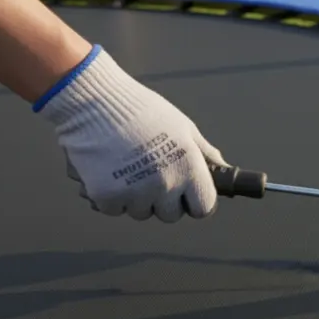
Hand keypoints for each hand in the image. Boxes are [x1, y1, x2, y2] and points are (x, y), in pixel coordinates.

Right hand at [34, 46, 224, 221]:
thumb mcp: (182, 127)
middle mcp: (165, 186)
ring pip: (140, 213)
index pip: (203, 208)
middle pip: (170, 215)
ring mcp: (135, 194)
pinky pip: (113, 209)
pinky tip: (108, 170)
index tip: (186, 195)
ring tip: (127, 166)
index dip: (194, 201)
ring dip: (135, 198)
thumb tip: (222, 167)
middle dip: (162, 201)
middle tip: (150, 175)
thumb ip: (204, 152)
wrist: (95, 103)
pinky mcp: (106, 197)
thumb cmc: (142, 111)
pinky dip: (110, 196)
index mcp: (188, 169)